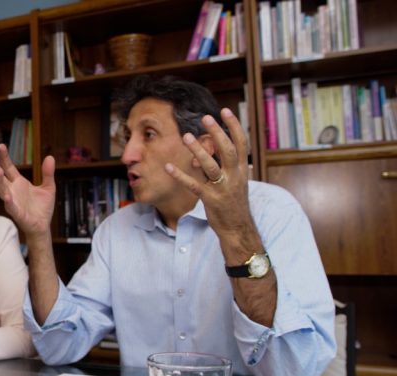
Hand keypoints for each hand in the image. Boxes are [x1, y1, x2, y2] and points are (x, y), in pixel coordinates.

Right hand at [0, 144, 56, 237]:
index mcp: (18, 183)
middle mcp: (12, 190)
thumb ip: (47, 173)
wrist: (43, 226)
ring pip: (1, 190)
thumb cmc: (42, 208)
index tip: (1, 146)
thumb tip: (50, 157)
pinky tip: (7, 196)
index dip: (4, 157)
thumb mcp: (49, 187)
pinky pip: (11, 207)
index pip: (8, 167)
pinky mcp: (17, 213)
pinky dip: (8, 202)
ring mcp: (13, 202)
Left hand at [164, 108, 252, 238]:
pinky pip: (194, 185)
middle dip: (218, 133)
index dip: (234, 126)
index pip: (242, 144)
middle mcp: (235, 177)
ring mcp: (223, 189)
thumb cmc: (234, 204)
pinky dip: (180, 175)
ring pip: (211, 166)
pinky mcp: (211, 200)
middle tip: (206, 117)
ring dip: (198, 150)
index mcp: (242, 171)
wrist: (238, 229)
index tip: (225, 111)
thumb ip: (232, 166)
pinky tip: (168, 166)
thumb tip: (225, 149)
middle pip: (228, 151)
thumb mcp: (238, 182)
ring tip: (186, 136)